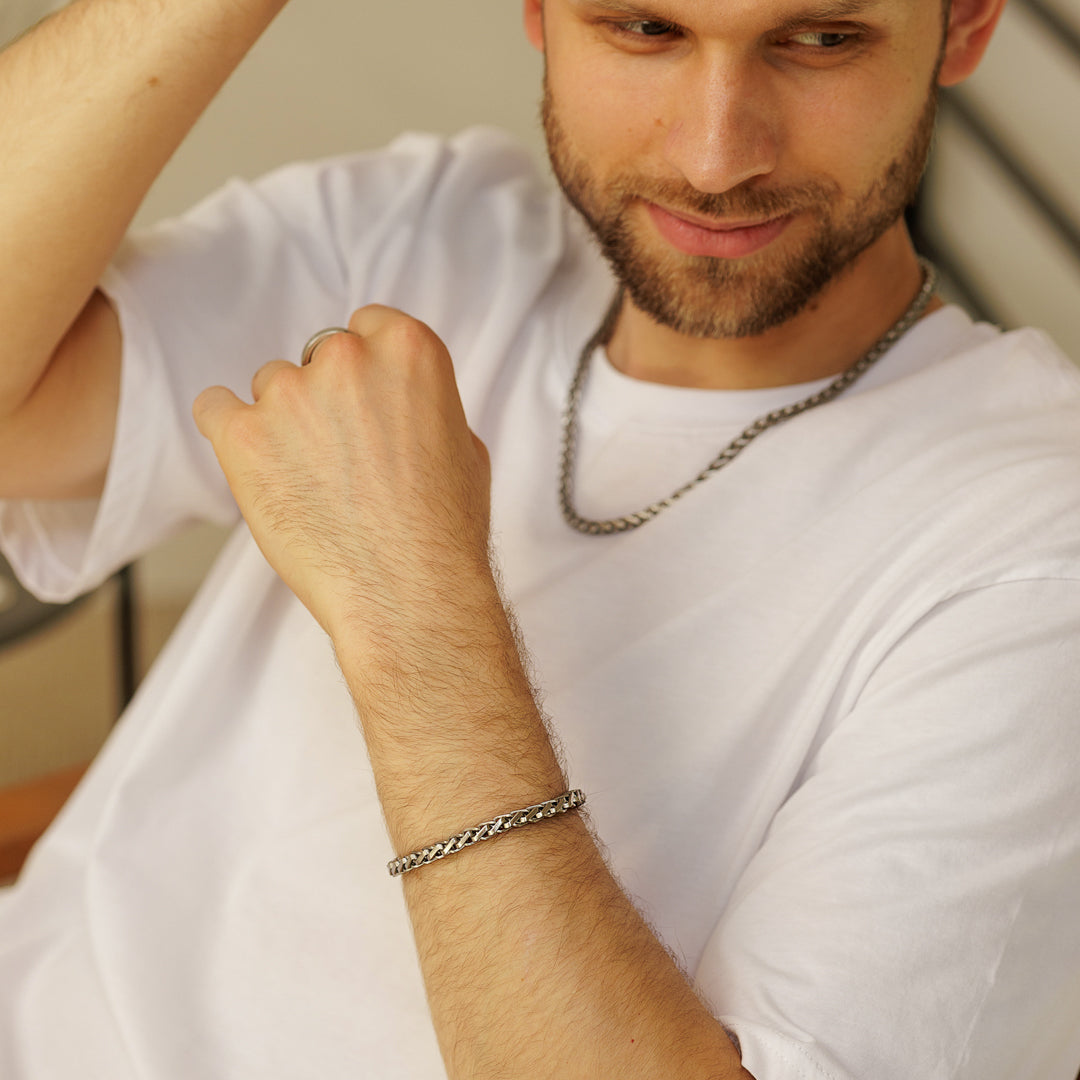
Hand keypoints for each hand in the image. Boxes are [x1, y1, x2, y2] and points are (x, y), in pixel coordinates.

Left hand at [193, 306, 492, 642]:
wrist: (409, 594)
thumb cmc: (445, 531)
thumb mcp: (464, 445)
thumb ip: (424, 403)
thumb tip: (401, 400)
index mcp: (408, 348)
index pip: (366, 325)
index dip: (365, 369)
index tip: (363, 402)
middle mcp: (347, 358)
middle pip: (317, 357)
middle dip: (326, 398)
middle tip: (343, 456)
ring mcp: (289, 394)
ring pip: (271, 387)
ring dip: (284, 423)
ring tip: (311, 482)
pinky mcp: (243, 436)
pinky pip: (214, 408)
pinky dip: (228, 432)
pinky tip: (253, 463)